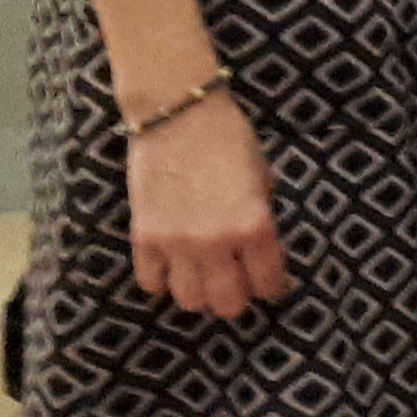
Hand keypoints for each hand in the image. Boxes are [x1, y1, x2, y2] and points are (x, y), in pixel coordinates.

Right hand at [127, 97, 288, 317]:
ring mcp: (177, 243)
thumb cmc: (228, 137)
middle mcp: (217, 242)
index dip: (271, 287)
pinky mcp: (144, 237)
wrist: (178, 113)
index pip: (268, 282)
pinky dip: (162, 280)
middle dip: (235, 298)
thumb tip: (260, 241)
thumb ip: (260, 213)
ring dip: (198, 293)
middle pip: (227, 303)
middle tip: (236, 284)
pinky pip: (151, 281)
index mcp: (255, 225)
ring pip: (189, 300)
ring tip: (203, 278)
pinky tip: (171, 266)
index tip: (269, 285)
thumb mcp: (261, 176)